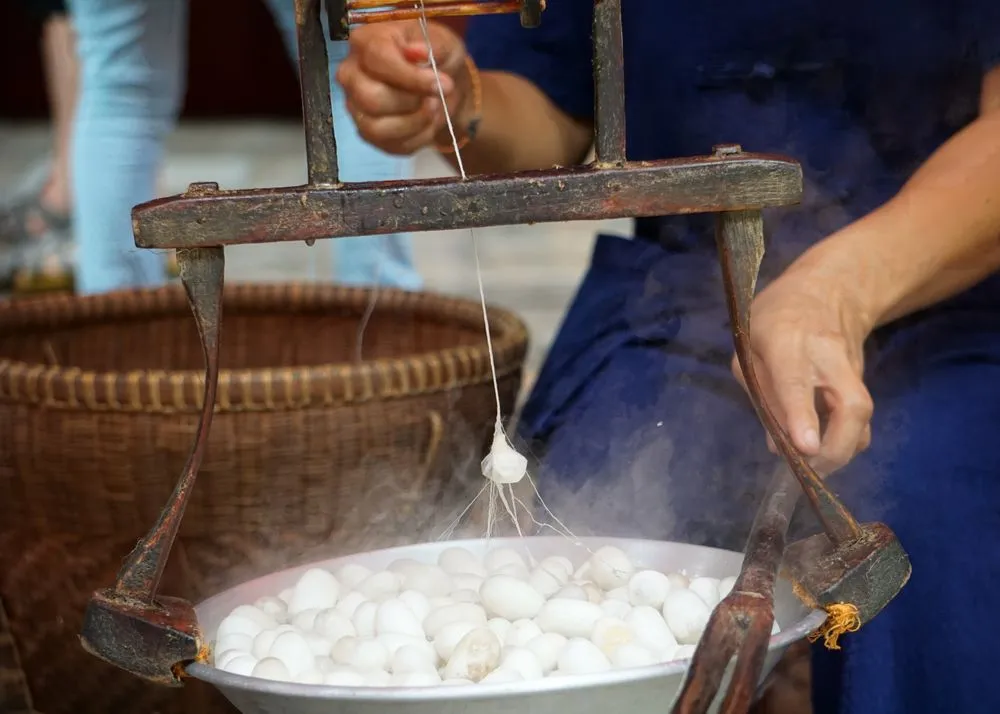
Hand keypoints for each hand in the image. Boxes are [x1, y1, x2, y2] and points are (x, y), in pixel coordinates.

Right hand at [336, 21, 473, 154]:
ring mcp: (356, 106)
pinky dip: (417, 138)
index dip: (410, 76)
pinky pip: (389, 145)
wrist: (441, 84)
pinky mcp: (367, 132)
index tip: (439, 83)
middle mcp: (351, 74)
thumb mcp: (443, 43)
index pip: (378, 59)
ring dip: (415, 123)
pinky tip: (427, 122)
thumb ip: (432, 45)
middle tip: (435, 97)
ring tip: (434, 108)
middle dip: (411, 102)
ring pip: (376, 128)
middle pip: (371, 99)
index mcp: (366, 42)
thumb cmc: (436, 58)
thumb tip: (417, 52)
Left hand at [731, 257, 875, 474]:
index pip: (795, 382)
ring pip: (862, 415)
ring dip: (843, 450)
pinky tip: (826, 450)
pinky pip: (861, 419)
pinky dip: (847, 441)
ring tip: (814, 468)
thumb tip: (776, 442)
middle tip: (810, 470)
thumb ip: (760, 392)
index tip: (805, 448)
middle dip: (836, 447)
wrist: (830, 291)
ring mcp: (851, 370)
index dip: (801, 416)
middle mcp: (827, 357)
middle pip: (850, 404)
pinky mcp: (862, 381)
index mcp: (787, 342)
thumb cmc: (775, 318)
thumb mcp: (749, 346)